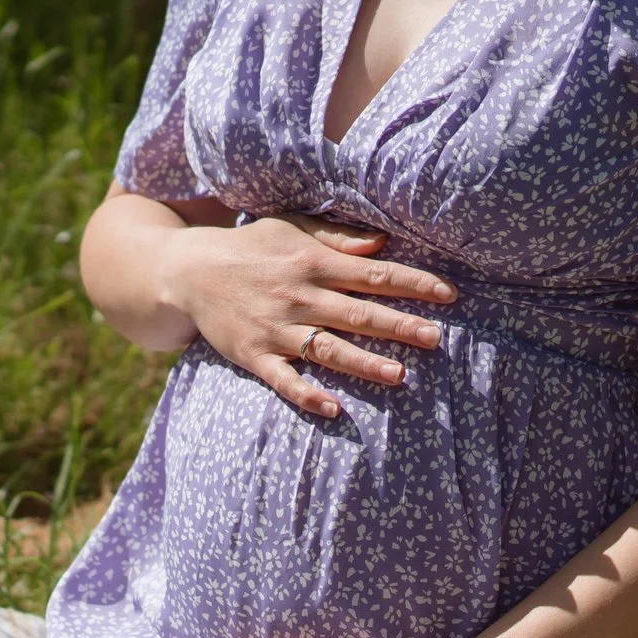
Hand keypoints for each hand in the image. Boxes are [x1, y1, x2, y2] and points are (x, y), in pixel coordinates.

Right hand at [155, 214, 454, 418]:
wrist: (188, 271)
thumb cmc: (251, 248)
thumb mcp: (292, 229)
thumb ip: (338, 238)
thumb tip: (382, 243)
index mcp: (313, 263)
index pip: (373, 274)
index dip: (413, 284)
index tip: (449, 295)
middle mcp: (299, 296)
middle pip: (358, 313)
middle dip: (399, 325)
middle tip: (437, 339)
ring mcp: (277, 329)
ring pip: (327, 349)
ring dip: (363, 363)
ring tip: (399, 375)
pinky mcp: (255, 355)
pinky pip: (284, 380)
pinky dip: (307, 395)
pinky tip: (334, 408)